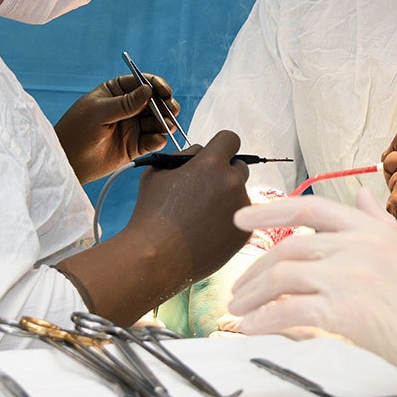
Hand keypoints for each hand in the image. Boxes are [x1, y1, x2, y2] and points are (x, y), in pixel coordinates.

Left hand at [55, 74, 177, 182]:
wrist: (68, 161)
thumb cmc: (76, 131)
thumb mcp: (98, 113)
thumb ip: (124, 104)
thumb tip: (148, 90)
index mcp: (117, 92)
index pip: (142, 83)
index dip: (156, 86)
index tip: (165, 92)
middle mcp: (128, 107)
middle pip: (154, 102)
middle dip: (165, 105)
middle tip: (172, 110)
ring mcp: (133, 126)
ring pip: (156, 121)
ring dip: (165, 122)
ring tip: (168, 126)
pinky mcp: (135, 145)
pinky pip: (152, 140)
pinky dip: (158, 139)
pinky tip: (158, 140)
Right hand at [57, 130, 250, 322]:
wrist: (157, 257)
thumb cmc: (152, 214)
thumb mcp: (157, 173)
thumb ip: (183, 157)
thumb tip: (199, 153)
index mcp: (211, 164)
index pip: (230, 139)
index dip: (221, 146)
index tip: (215, 156)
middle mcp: (232, 182)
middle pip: (239, 166)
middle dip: (224, 173)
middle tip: (204, 189)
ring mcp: (241, 208)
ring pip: (239, 194)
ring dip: (226, 198)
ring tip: (201, 215)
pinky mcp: (244, 232)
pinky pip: (241, 217)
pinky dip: (228, 220)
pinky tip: (207, 230)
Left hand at [228, 190, 396, 395]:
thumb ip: (380, 224)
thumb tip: (362, 196)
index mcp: (375, 228)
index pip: (313, 208)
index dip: (271, 209)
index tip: (241, 218)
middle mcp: (360, 244)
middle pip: (289, 246)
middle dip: (255, 268)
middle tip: (237, 288)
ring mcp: (352, 275)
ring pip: (283, 276)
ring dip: (253, 296)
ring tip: (240, 312)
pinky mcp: (346, 311)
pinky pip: (288, 310)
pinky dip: (263, 320)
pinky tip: (251, 330)